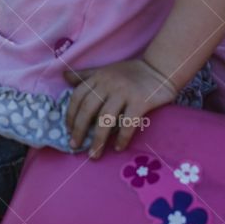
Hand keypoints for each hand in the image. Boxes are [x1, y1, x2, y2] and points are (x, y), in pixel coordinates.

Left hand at [63, 58, 178, 159]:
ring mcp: (124, 92)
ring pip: (106, 119)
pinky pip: (128, 124)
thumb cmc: (131, 72)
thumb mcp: (106, 71)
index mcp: (99, 77)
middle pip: (88, 109)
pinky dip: (122, 138)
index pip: (78, 96)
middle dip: (79, 130)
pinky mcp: (140, 102)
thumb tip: (64, 76)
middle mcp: (109, 83)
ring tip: (94, 154)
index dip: (71, 114)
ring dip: (98, 140)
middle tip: (75, 146)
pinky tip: (118, 147)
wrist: (160, 69)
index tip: (68, 130)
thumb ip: (86, 75)